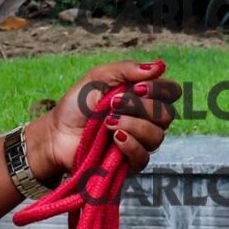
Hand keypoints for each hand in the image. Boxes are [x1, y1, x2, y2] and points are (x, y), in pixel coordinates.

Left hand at [25, 59, 178, 183]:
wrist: (56, 133)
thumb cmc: (76, 105)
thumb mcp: (98, 77)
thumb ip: (127, 69)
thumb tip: (160, 66)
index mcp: (143, 97)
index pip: (171, 92)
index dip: (160, 89)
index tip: (136, 88)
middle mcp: (147, 119)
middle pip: (167, 114)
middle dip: (141, 107)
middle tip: (114, 104)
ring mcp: (139, 142)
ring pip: (157, 136)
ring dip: (133, 125)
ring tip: (107, 122)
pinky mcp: (129, 163)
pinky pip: (144, 156)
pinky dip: (130, 145)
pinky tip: (115, 138)